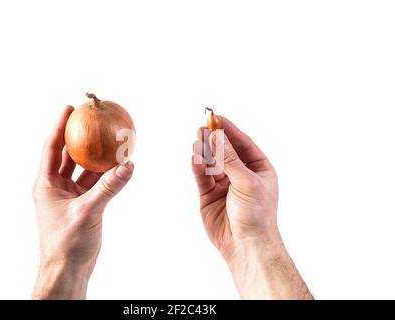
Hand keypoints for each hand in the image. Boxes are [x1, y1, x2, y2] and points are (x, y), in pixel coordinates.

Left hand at [32, 106, 133, 299]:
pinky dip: (106, 175)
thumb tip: (128, 165)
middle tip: (91, 119)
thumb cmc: (67, 243)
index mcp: (47, 185)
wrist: (68, 270)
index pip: (51, 148)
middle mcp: (56, 187)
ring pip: (84, 169)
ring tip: (110, 140)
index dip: (59, 127)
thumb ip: (109, 187)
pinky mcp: (83, 205)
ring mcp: (70, 196)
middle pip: (67, 155)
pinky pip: (95, 183)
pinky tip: (119, 166)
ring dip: (96, 157)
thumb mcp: (88, 211)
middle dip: (79, 137)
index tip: (69, 108)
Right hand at [192, 116, 311, 298]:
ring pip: (211, 162)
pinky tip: (194, 157)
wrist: (247, 245)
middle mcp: (240, 174)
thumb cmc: (256, 215)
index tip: (215, 117)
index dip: (228, 130)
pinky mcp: (209, 196)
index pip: (242, 143)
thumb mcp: (247, 182)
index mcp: (258, 169)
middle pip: (224, 150)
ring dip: (203, 151)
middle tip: (202, 125)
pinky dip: (197, 166)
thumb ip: (230, 159)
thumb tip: (217, 136)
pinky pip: (201, 177)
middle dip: (213, 138)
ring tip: (196, 139)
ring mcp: (224, 185)